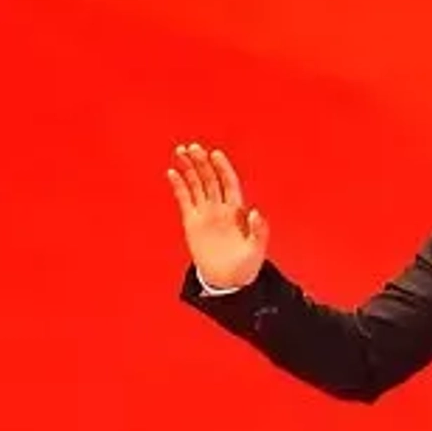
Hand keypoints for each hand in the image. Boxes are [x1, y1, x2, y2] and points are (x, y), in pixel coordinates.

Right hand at [167, 143, 269, 288]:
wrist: (227, 282)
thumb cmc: (245, 267)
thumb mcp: (257, 250)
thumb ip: (259, 231)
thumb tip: (255, 211)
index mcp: (236, 211)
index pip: (229, 183)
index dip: (223, 168)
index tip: (215, 154)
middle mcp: (220, 208)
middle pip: (210, 179)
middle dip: (202, 162)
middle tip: (193, 148)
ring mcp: (205, 213)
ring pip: (196, 184)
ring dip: (189, 168)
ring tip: (181, 151)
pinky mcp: (192, 222)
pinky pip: (184, 199)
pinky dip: (178, 185)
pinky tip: (172, 172)